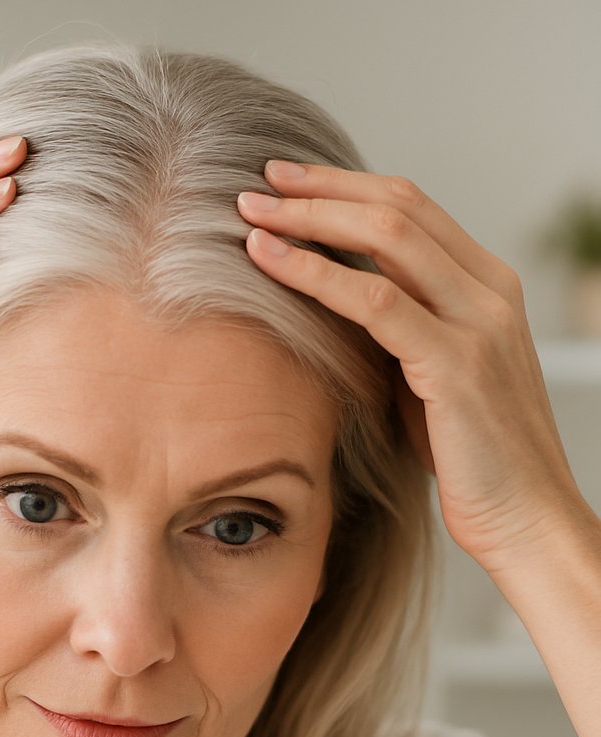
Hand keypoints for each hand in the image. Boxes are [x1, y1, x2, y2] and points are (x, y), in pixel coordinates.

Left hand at [236, 162, 586, 574]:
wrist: (524, 516)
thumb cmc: (468, 453)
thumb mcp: (429, 375)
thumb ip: (396, 330)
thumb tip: (332, 301)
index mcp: (485, 286)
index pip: (411, 208)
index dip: (344, 187)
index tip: (287, 181)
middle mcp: (489, 290)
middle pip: (395, 207)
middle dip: (319, 189)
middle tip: (256, 182)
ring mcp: (478, 322)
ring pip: (385, 239)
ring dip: (309, 220)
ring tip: (249, 213)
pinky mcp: (457, 363)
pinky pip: (375, 302)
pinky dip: (315, 276)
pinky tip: (270, 261)